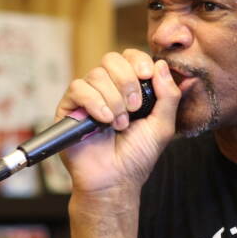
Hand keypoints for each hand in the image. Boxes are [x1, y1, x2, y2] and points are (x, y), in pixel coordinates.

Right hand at [57, 49, 180, 193]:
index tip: (147, 76)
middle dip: (127, 82)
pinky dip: (95, 103)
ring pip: (96, 75)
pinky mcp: (68, 109)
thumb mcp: (162, 125)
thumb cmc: (137, 156)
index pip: (129, 57)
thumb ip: (168, 95)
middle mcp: (106, 89)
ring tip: (119, 124)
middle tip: (135, 108)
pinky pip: (78, 89)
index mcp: (128, 88)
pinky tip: (104, 121)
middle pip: (111, 59)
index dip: (138, 60)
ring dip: (113, 100)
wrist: (115, 180)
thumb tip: (162, 64)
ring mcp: (86, 98)